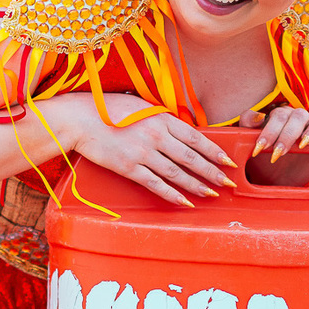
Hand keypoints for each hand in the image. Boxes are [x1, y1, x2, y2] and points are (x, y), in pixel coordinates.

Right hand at [54, 92, 236, 208]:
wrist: (80, 119)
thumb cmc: (108, 109)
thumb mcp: (141, 106)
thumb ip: (160, 118)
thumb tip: (179, 128)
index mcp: (161, 118)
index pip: (195, 137)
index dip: (214, 151)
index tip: (228, 160)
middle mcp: (156, 135)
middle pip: (191, 158)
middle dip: (213, 172)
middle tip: (228, 183)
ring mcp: (143, 153)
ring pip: (177, 173)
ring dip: (197, 185)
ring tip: (212, 194)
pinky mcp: (129, 168)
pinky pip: (155, 184)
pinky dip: (172, 194)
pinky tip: (185, 201)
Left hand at [241, 103, 308, 161]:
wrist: (277, 181)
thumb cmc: (262, 162)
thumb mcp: (249, 146)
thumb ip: (247, 126)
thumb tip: (258, 115)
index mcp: (280, 117)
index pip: (278, 115)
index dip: (269, 130)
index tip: (258, 149)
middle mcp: (299, 118)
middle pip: (298, 115)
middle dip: (286, 135)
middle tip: (277, 154)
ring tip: (303, 145)